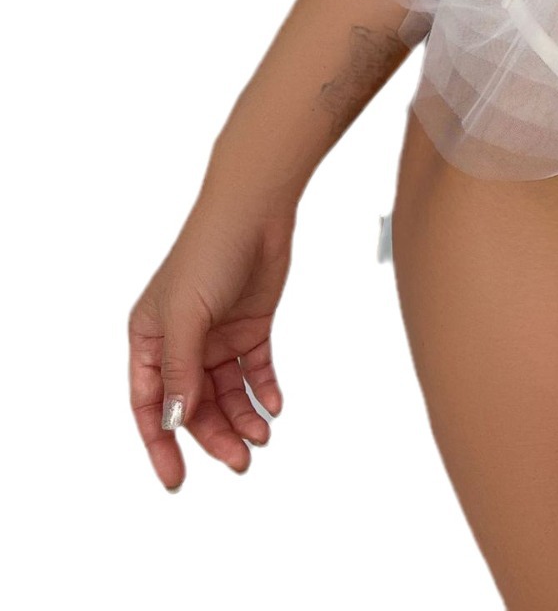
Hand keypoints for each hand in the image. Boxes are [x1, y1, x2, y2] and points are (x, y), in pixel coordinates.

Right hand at [128, 184, 294, 489]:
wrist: (255, 212)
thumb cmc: (209, 254)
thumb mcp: (187, 316)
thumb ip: (180, 370)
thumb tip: (173, 420)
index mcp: (149, 339)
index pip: (149, 405)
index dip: (161, 444)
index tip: (176, 479)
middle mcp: (181, 342)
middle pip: (194, 405)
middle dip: (215, 436)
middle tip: (241, 461)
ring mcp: (216, 335)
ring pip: (226, 392)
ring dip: (242, 417)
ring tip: (262, 437)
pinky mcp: (250, 326)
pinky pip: (255, 370)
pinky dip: (264, 390)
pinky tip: (274, 406)